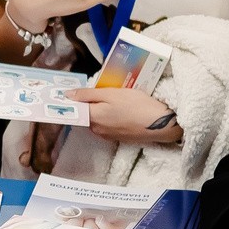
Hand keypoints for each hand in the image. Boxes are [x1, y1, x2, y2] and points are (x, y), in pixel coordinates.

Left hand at [63, 86, 180, 144]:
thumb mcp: (111, 93)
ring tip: (117, 99)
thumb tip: (67, 95)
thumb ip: (87, 94)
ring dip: (102, 110)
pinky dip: (111, 117)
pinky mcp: (118, 138)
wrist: (161, 124)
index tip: (74, 91)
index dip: (73, 99)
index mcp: (92, 117)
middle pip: (87, 113)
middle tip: (104, 90)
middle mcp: (96, 130)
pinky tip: (123, 110)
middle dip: (91, 103)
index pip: (75, 109)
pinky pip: (108, 125)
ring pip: (98, 119)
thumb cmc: (137, 105)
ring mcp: (107, 135)